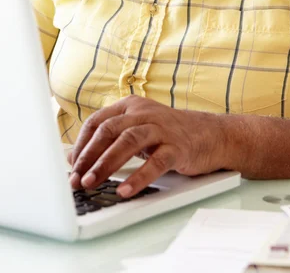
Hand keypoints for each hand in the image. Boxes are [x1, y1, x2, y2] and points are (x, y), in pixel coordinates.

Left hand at [68, 96, 228, 197]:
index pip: (97, 121)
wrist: (212, 135)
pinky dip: (138, 177)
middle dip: (89, 156)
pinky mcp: (178, 146)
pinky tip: (125, 191)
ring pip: (129, 141)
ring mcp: (162, 128)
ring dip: (106, 163)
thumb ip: (109, 140)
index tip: (70, 166)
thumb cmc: (169, 134)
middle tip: (76, 178)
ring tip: (92, 183)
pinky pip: (155, 162)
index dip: (81, 144)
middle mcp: (145, 113)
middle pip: (109, 130)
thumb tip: (74, 158)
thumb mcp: (137, 131)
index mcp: (131, 106)